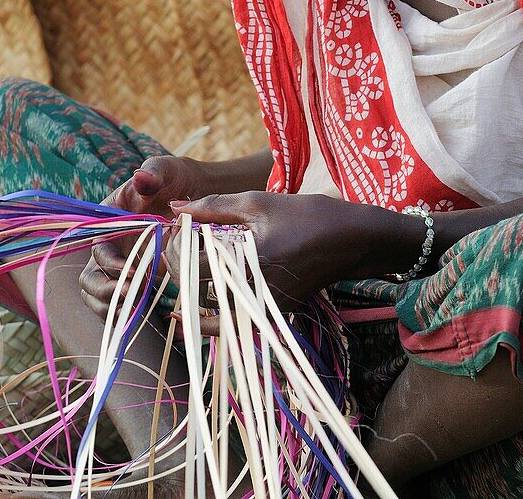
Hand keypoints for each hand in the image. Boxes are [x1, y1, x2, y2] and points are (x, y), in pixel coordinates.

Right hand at [80, 155, 210, 321]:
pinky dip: (126, 312)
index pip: (98, 248)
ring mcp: (121, 264)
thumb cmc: (173, 178)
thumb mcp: (165, 170)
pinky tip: (146, 311)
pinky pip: (119, 304)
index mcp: (108, 220)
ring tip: (139, 305)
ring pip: (99, 297)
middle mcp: (110, 244)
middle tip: (135, 294)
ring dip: (113, 307)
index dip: (111, 264)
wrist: (193, 191)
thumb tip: (141, 178)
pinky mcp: (136, 278)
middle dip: (106, 292)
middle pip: (90, 278)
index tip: (135, 272)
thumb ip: (152, 174)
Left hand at [164, 191, 365, 331]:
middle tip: (172, 248)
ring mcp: (265, 308)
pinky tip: (200, 304)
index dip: (173, 250)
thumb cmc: (306, 215)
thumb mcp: (257, 202)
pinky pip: (234, 320)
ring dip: (192, 290)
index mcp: (247, 260)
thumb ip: (212, 206)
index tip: (171, 232)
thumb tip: (175, 207)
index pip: (190, 266)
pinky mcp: (274, 314)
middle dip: (178, 269)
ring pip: (211, 310)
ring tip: (187, 267)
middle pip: (196, 290)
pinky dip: (214, 314)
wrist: (351, 240)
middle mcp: (254, 291)